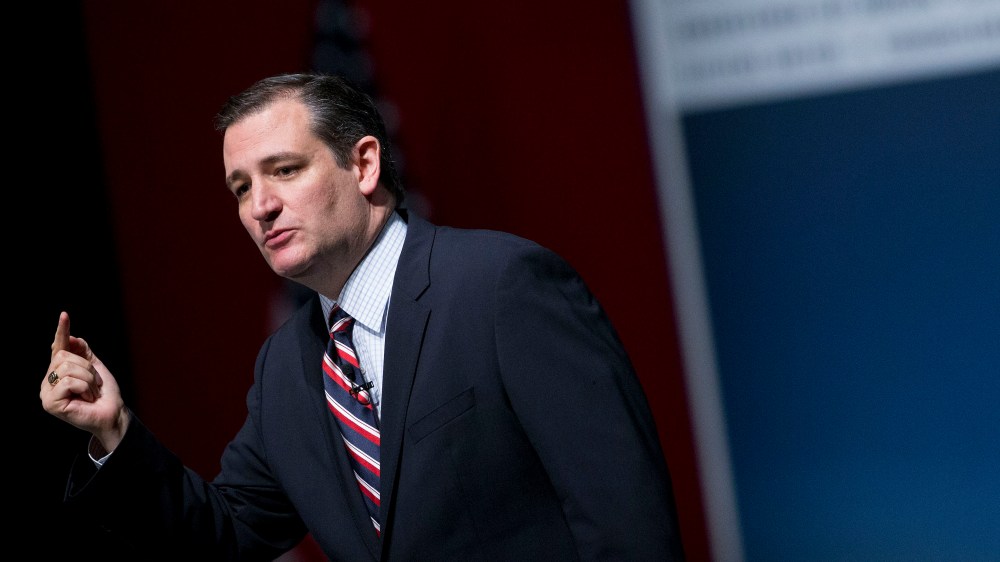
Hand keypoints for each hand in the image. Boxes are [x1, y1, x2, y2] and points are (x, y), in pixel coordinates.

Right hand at [40, 311, 128, 452]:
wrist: (112, 413)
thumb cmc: (104, 393)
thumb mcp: (95, 366)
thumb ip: (82, 351)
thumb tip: (69, 337)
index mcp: (58, 371)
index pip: (58, 347)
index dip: (62, 331)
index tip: (64, 315)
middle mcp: (48, 381)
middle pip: (64, 356)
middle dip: (87, 367)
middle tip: (94, 384)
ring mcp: (46, 392)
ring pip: (67, 367)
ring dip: (88, 379)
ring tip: (90, 393)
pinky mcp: (49, 403)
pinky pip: (69, 381)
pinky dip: (84, 388)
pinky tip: (85, 399)